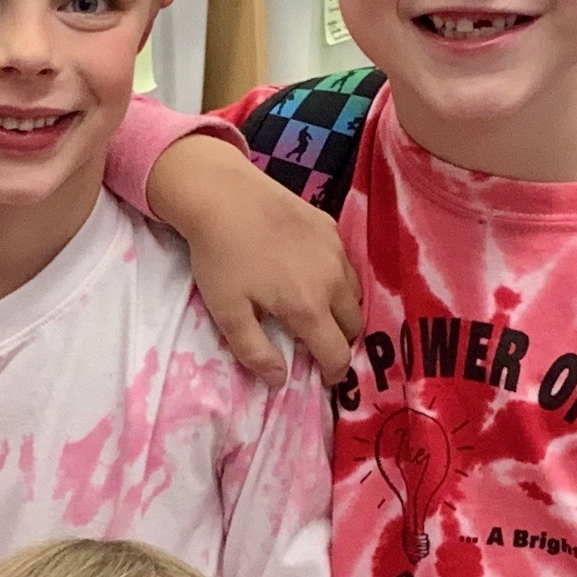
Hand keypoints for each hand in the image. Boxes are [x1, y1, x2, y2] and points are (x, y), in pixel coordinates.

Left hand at [150, 136, 361, 386]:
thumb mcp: (227, 313)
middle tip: (320, 345)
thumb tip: (280, 381)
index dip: (334, 373)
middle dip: (341, 342)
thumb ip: (255, 352)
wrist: (223, 195)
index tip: (326, 379)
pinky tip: (314, 278)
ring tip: (320, 315)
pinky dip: (338, 281)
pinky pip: (347, 265)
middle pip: (353, 325)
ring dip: (343, 312)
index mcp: (308, 307)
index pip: (337, 353)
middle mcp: (333, 280)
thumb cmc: (221, 258)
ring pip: (355, 294)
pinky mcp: (331, 227)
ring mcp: (336, 251)